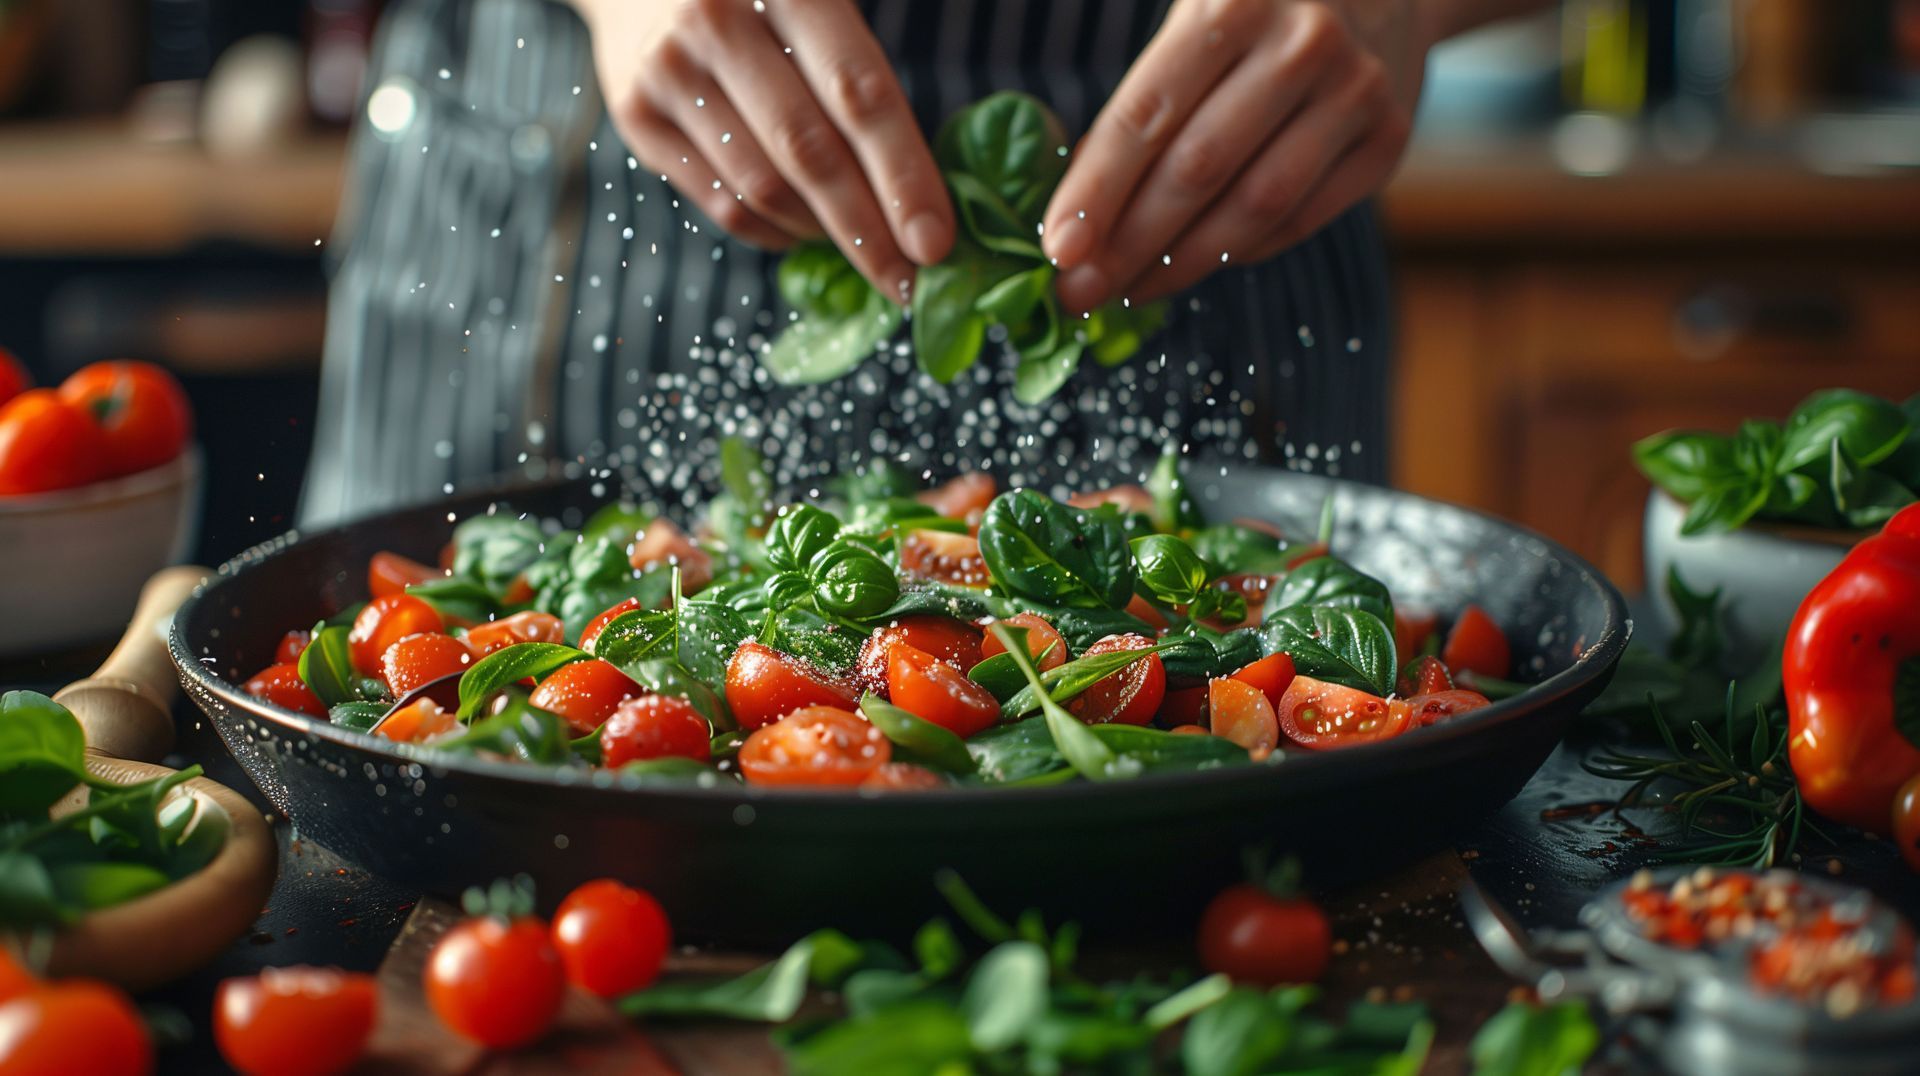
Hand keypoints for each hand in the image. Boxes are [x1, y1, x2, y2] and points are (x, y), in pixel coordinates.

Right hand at [574, 0, 954, 296]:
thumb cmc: (761, 4)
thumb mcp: (816, 8)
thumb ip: (861, 85)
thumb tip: (921, 206)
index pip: (861, 95)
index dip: (903, 176)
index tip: (934, 243)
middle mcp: (720, 19)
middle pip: (810, 153)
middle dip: (868, 231)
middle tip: (908, 283)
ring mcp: (670, 68)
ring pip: (763, 188)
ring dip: (822, 234)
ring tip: (862, 251)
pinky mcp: (636, 114)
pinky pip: (722, 203)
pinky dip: (774, 233)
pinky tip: (804, 233)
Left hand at [1041, 0, 1428, 311]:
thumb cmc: (1263, 5)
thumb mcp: (1198, 12)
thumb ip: (1144, 97)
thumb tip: (1081, 204)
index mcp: (1234, 1)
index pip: (1147, 115)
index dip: (1097, 190)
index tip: (1058, 250)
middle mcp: (1301, 45)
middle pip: (1197, 171)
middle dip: (1128, 244)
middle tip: (1079, 292)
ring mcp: (1355, 94)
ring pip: (1254, 207)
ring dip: (1182, 263)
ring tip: (1129, 291)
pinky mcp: (1388, 140)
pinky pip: (1301, 219)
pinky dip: (1241, 251)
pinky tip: (1196, 263)